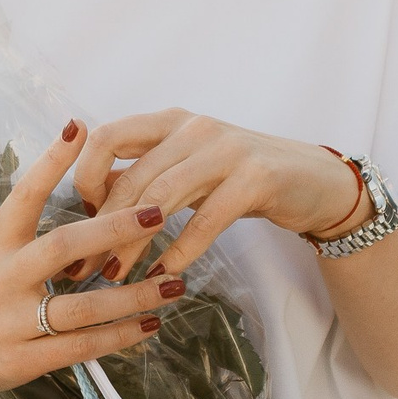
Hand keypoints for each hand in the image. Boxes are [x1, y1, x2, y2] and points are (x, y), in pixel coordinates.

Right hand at [0, 119, 189, 395]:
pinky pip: (82, 347)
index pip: (25, 195)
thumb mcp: (2, 256)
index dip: (51, 163)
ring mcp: (12, 321)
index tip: (79, 127)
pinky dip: (120, 336)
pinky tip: (150, 324)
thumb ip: (42, 235)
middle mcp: (3, 278)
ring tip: (175, 284)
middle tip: (158, 212)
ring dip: (134, 295)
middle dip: (114, 229)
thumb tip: (100, 194)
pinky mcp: (24, 359)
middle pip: (62, 247)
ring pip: (84, 306)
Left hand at [72, 111, 370, 280]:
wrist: (314, 181)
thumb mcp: (188, 166)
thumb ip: (144, 173)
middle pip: (130, 176)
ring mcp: (226, 151)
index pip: (106, 136)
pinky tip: (163, 277)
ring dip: (131, 243)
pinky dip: (179, 252)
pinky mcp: (256, 179)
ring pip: (159, 199)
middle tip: (83, 266)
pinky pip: (205, 221)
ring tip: (114, 275)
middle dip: (100, 227)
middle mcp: (193, 128)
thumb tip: (89, 196)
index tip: (84, 218)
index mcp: (170, 121)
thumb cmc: (241, 177)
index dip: (85, 178)